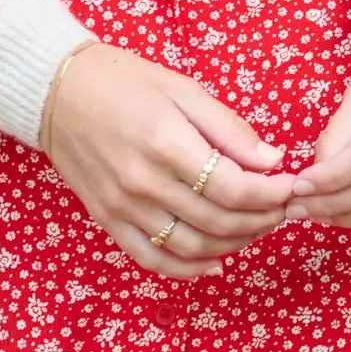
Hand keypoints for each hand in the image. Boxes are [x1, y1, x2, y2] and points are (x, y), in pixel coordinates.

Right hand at [44, 43, 293, 278]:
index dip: (270, 193)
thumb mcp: (184, 90)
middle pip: (218, 221)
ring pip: (192, 247)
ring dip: (234, 244)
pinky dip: (188, 269)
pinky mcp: (108, 221)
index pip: (233, 187)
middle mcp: (144, 183)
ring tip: (258, 227)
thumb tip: (273, 161)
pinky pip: (153, 260)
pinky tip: (216, 260)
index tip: (291, 185)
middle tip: (283, 209)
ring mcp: (123, 208)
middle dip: (261, 220)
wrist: (59, 93)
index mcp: (166, 144)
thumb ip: (229, 129)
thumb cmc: (126, 82)